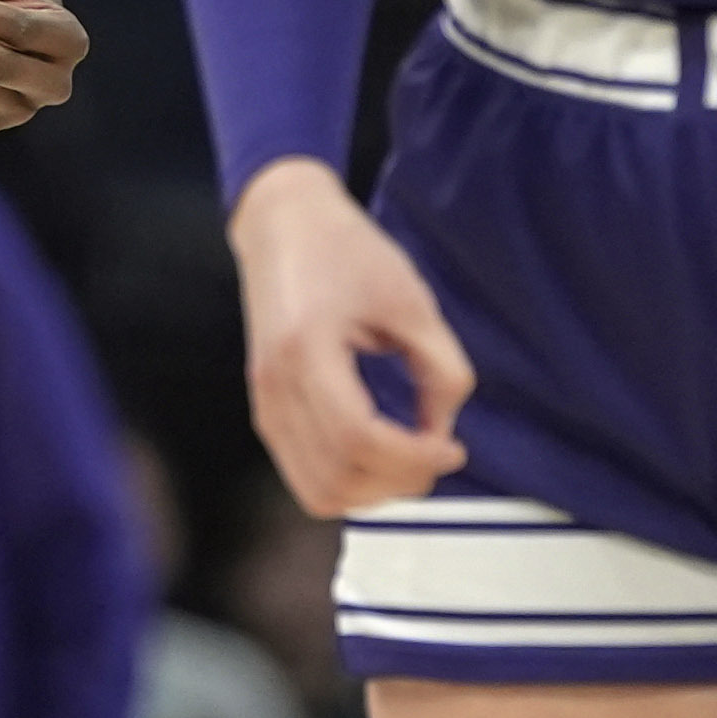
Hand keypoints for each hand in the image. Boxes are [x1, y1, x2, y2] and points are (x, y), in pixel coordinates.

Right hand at [231, 156, 470, 517]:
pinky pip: (305, 475)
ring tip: (410, 461)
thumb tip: (442, 434)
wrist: (283, 225)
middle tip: (438, 455)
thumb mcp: (411, 301)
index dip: (412, 459)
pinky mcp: (266, 409)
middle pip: (337, 476)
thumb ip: (440, 370)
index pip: (358, 438)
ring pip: (317, 490)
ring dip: (372, 492)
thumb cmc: (346, 251)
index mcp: (307, 349)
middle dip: (399, 481)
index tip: (452, 448)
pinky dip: (348, 482)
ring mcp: (264, 402)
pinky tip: (381, 456)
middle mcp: (275, 385)